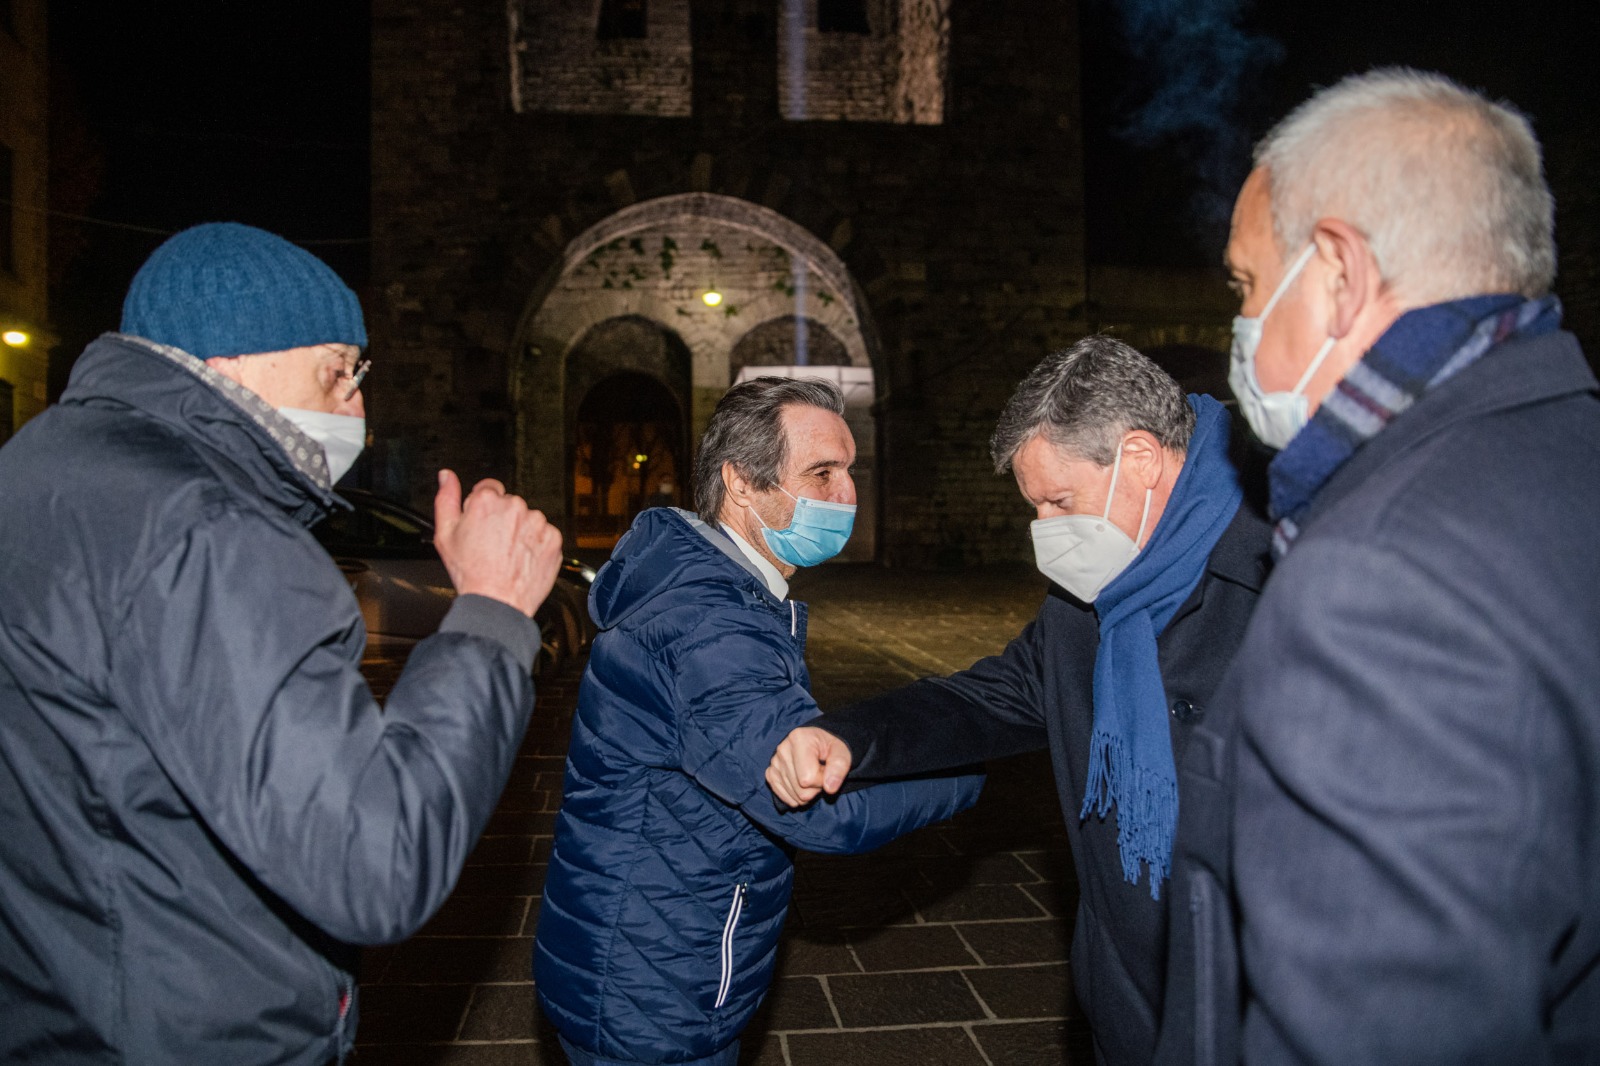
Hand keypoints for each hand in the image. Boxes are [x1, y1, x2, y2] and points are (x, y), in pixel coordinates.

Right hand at [432, 470, 562, 616]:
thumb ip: (446, 498)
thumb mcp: (445, 534)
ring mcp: (536, 522)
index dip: (484, 507)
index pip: (489, 488)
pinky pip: (545, 535)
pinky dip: (536, 545)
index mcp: (487, 501)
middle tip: (492, 544)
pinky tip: (522, 559)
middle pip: (510, 505)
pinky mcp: (553, 537)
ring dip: (521, 532)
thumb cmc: (471, 573)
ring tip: (507, 555)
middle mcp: (514, 507)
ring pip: (528, 520)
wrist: (497, 602)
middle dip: (502, 520)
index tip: (484, 523)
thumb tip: (447, 476)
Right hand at [766, 726, 852, 806]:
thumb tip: (829, 788)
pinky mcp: (770, 772)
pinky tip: (802, 785)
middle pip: (801, 790)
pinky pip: (782, 795)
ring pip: (793, 796)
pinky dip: (795, 796)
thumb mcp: (841, 752)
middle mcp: (782, 749)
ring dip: (807, 792)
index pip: (808, 778)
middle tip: (820, 774)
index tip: (827, 770)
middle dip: (815, 788)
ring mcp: (774, 762)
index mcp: (799, 738)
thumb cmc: (831, 748)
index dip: (822, 780)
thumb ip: (839, 767)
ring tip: (812, 777)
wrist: (818, 743)